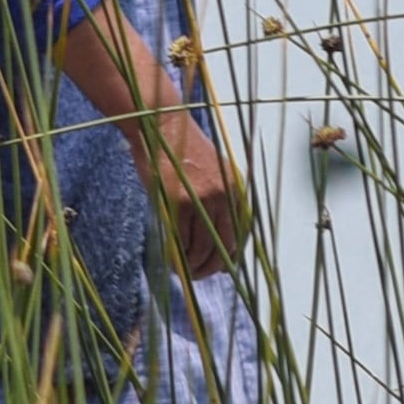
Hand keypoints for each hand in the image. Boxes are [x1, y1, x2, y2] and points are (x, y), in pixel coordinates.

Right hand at [144, 102, 249, 285]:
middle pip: (224, 245)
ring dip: (194, 265)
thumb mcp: (211, 174)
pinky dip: (179, 256)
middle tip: (199, 277)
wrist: (161, 127)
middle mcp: (226, 194)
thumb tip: (220, 246)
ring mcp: (204, 198)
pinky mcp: (181, 202)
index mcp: (237, 188)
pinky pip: (182, 240)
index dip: (230, 256)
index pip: (241, 233)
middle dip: (212, 267)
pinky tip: (174, 261)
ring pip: (203, 247)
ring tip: (185, 272)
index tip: (220, 268)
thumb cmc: (182, 153)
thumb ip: (219, 204)